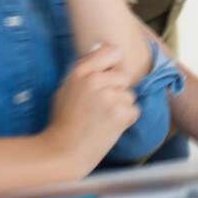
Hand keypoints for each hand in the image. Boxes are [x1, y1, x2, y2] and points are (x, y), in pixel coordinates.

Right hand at [39, 43, 139, 175]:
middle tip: (99, 108)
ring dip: (121, 107)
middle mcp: (94, 80)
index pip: (111, 51)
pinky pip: (134, 110)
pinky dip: (125, 120)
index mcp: (80, 71)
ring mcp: (108, 96)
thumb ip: (86, 70)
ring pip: (129, 95)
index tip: (108, 76)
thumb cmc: (63, 121)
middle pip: (123, 76)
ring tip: (101, 119)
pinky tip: (108, 127)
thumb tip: (102, 47)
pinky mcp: (119, 113)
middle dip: (117, 90)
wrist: (63, 151)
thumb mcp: (67, 88)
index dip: (113, 65)